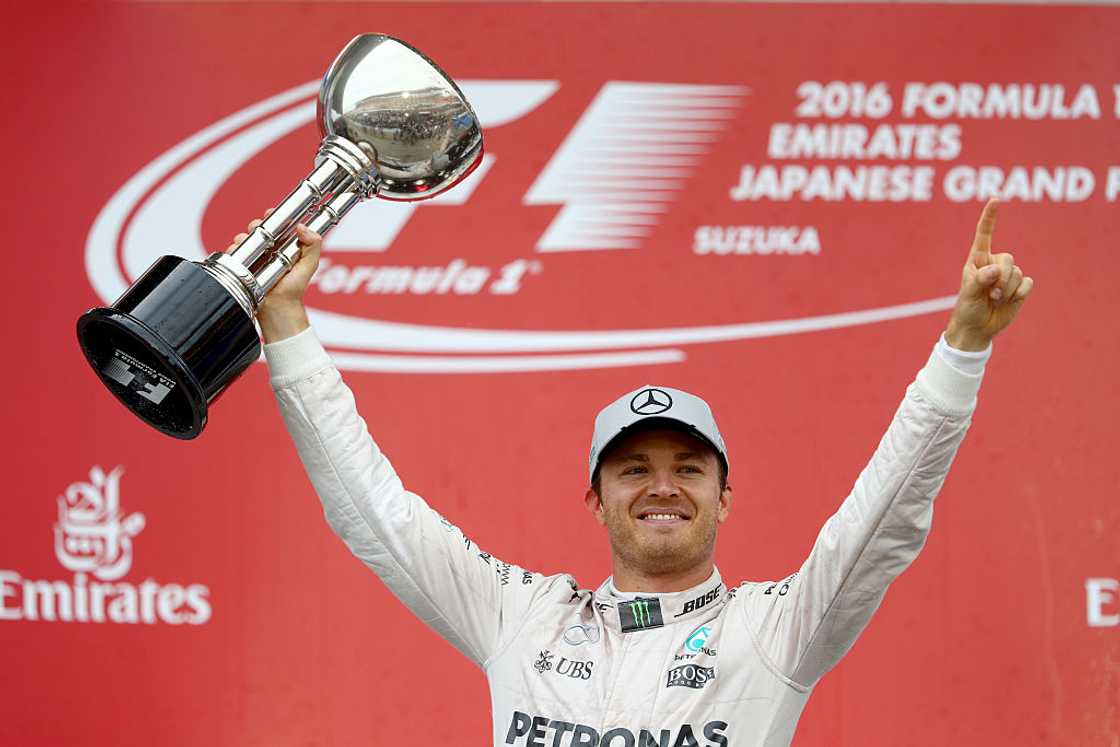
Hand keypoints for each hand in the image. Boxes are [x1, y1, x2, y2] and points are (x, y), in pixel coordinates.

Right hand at [224, 214, 323, 342]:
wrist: (277, 308)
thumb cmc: (294, 289)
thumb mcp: (309, 265)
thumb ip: (312, 245)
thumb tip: (302, 227)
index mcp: (285, 245)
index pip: (277, 224)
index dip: (274, 216)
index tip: (270, 212)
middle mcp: (269, 249)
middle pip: (257, 228)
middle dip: (255, 226)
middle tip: (257, 229)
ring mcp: (255, 257)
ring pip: (244, 238)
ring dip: (244, 238)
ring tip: (250, 247)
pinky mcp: (243, 265)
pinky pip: (234, 252)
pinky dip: (235, 250)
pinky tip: (241, 256)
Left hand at [945, 199, 1034, 350]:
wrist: (978, 328)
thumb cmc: (968, 308)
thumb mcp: (969, 294)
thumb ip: (981, 280)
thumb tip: (995, 270)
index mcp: (977, 260)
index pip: (984, 235)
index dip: (990, 218)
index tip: (995, 200)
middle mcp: (994, 264)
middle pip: (1008, 259)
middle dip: (1001, 278)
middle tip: (990, 294)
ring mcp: (1008, 275)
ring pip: (1017, 272)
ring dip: (1007, 289)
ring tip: (995, 299)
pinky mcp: (1019, 286)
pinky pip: (1027, 283)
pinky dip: (1018, 294)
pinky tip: (1008, 302)